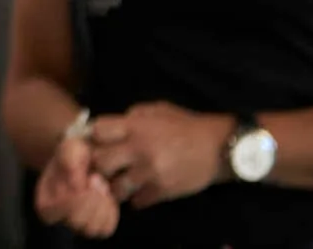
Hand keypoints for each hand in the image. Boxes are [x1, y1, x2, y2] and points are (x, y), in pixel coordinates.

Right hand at [35, 135, 119, 238]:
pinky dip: (110, 211)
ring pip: (92, 229)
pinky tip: (107, 195)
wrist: (90, 157)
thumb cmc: (75, 153)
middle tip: (96, 178)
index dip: (71, 198)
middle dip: (90, 200)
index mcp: (45, 202)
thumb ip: (69, 161)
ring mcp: (79, 225)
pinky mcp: (97, 226)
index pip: (54, 211)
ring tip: (102, 185)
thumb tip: (76, 186)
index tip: (85, 178)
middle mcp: (60, 218)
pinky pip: (106, 228)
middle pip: (76, 222)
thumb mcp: (69, 148)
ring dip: (102, 205)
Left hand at [88, 102, 233, 208]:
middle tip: (103, 167)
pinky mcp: (162, 191)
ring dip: (114, 187)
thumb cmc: (186, 126)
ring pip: (115, 188)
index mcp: (136, 127)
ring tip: (119, 182)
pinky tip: (139, 191)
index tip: (98, 141)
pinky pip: (136, 201)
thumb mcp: (158, 110)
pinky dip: (135, 198)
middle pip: (100, 162)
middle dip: (98, 165)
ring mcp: (150, 173)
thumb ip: (132, 116)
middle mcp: (139, 150)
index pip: (97, 131)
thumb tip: (111, 127)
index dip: (94, 136)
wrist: (219, 148)